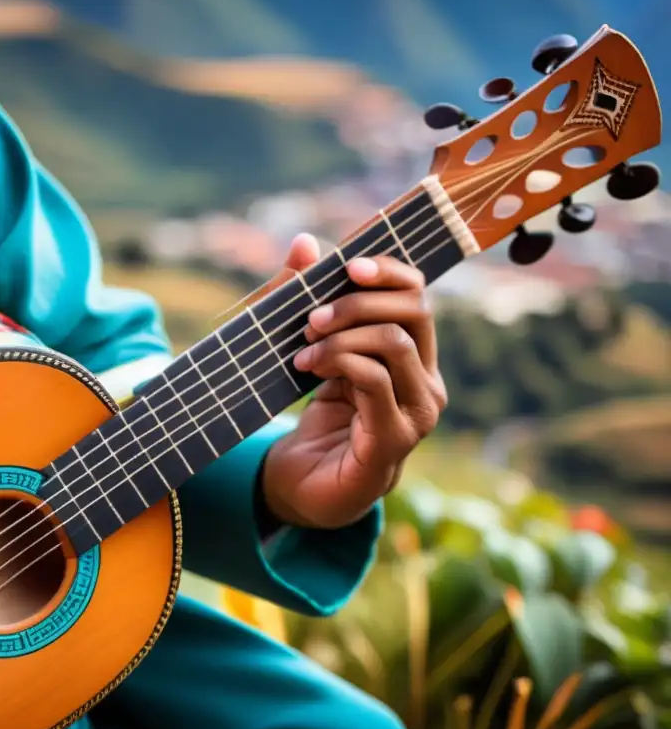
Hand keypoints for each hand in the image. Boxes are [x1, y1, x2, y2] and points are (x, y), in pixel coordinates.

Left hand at [261, 234, 446, 529]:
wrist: (301, 486)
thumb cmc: (311, 416)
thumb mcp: (307, 349)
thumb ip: (303, 299)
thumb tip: (305, 242)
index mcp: (413, 357)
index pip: (418, 295)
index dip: (388, 271)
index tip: (346, 264)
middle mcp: (427, 384)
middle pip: (414, 312)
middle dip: (357, 302)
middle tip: (311, 317)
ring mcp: (416, 415)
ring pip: (393, 343)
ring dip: (341, 335)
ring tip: (303, 349)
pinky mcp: (393, 441)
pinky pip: (375, 382)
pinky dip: (338, 363)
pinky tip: (308, 368)